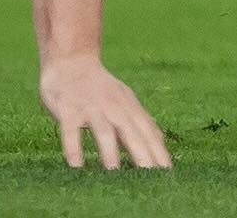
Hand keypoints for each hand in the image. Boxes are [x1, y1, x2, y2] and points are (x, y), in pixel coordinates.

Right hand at [41, 53, 168, 169]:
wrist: (72, 61)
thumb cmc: (99, 88)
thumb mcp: (125, 101)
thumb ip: (138, 121)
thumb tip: (159, 141)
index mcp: (130, 107)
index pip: (149, 132)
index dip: (158, 151)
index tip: (168, 171)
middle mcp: (115, 107)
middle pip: (132, 132)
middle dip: (143, 154)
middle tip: (151, 176)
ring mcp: (92, 107)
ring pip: (103, 131)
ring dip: (109, 151)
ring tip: (114, 172)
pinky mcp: (68, 109)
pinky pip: (70, 130)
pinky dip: (74, 146)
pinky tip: (76, 165)